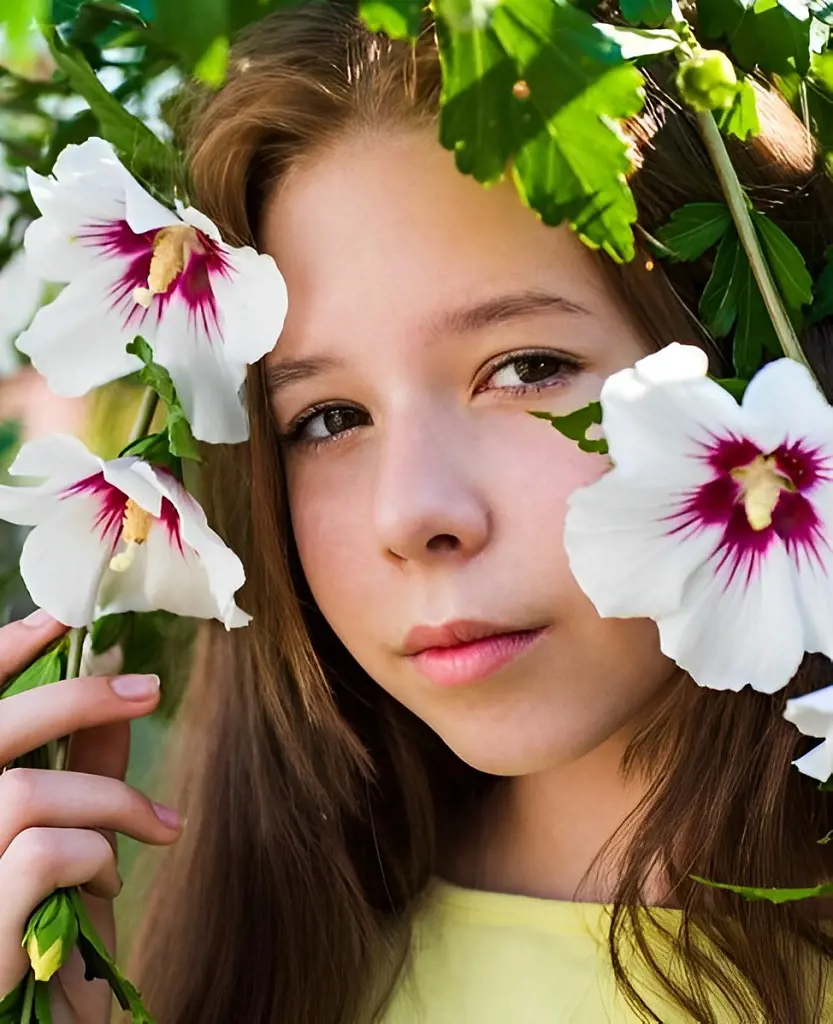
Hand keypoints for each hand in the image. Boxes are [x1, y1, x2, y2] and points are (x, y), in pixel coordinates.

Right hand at [0, 611, 181, 1021]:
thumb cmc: (57, 942)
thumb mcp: (77, 843)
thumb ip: (84, 767)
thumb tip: (116, 678)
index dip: (0, 655)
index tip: (58, 618)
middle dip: (74, 697)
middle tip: (148, 690)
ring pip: (24, 794)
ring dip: (106, 799)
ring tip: (154, 826)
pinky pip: (42, 854)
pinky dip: (95, 854)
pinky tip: (109, 880)